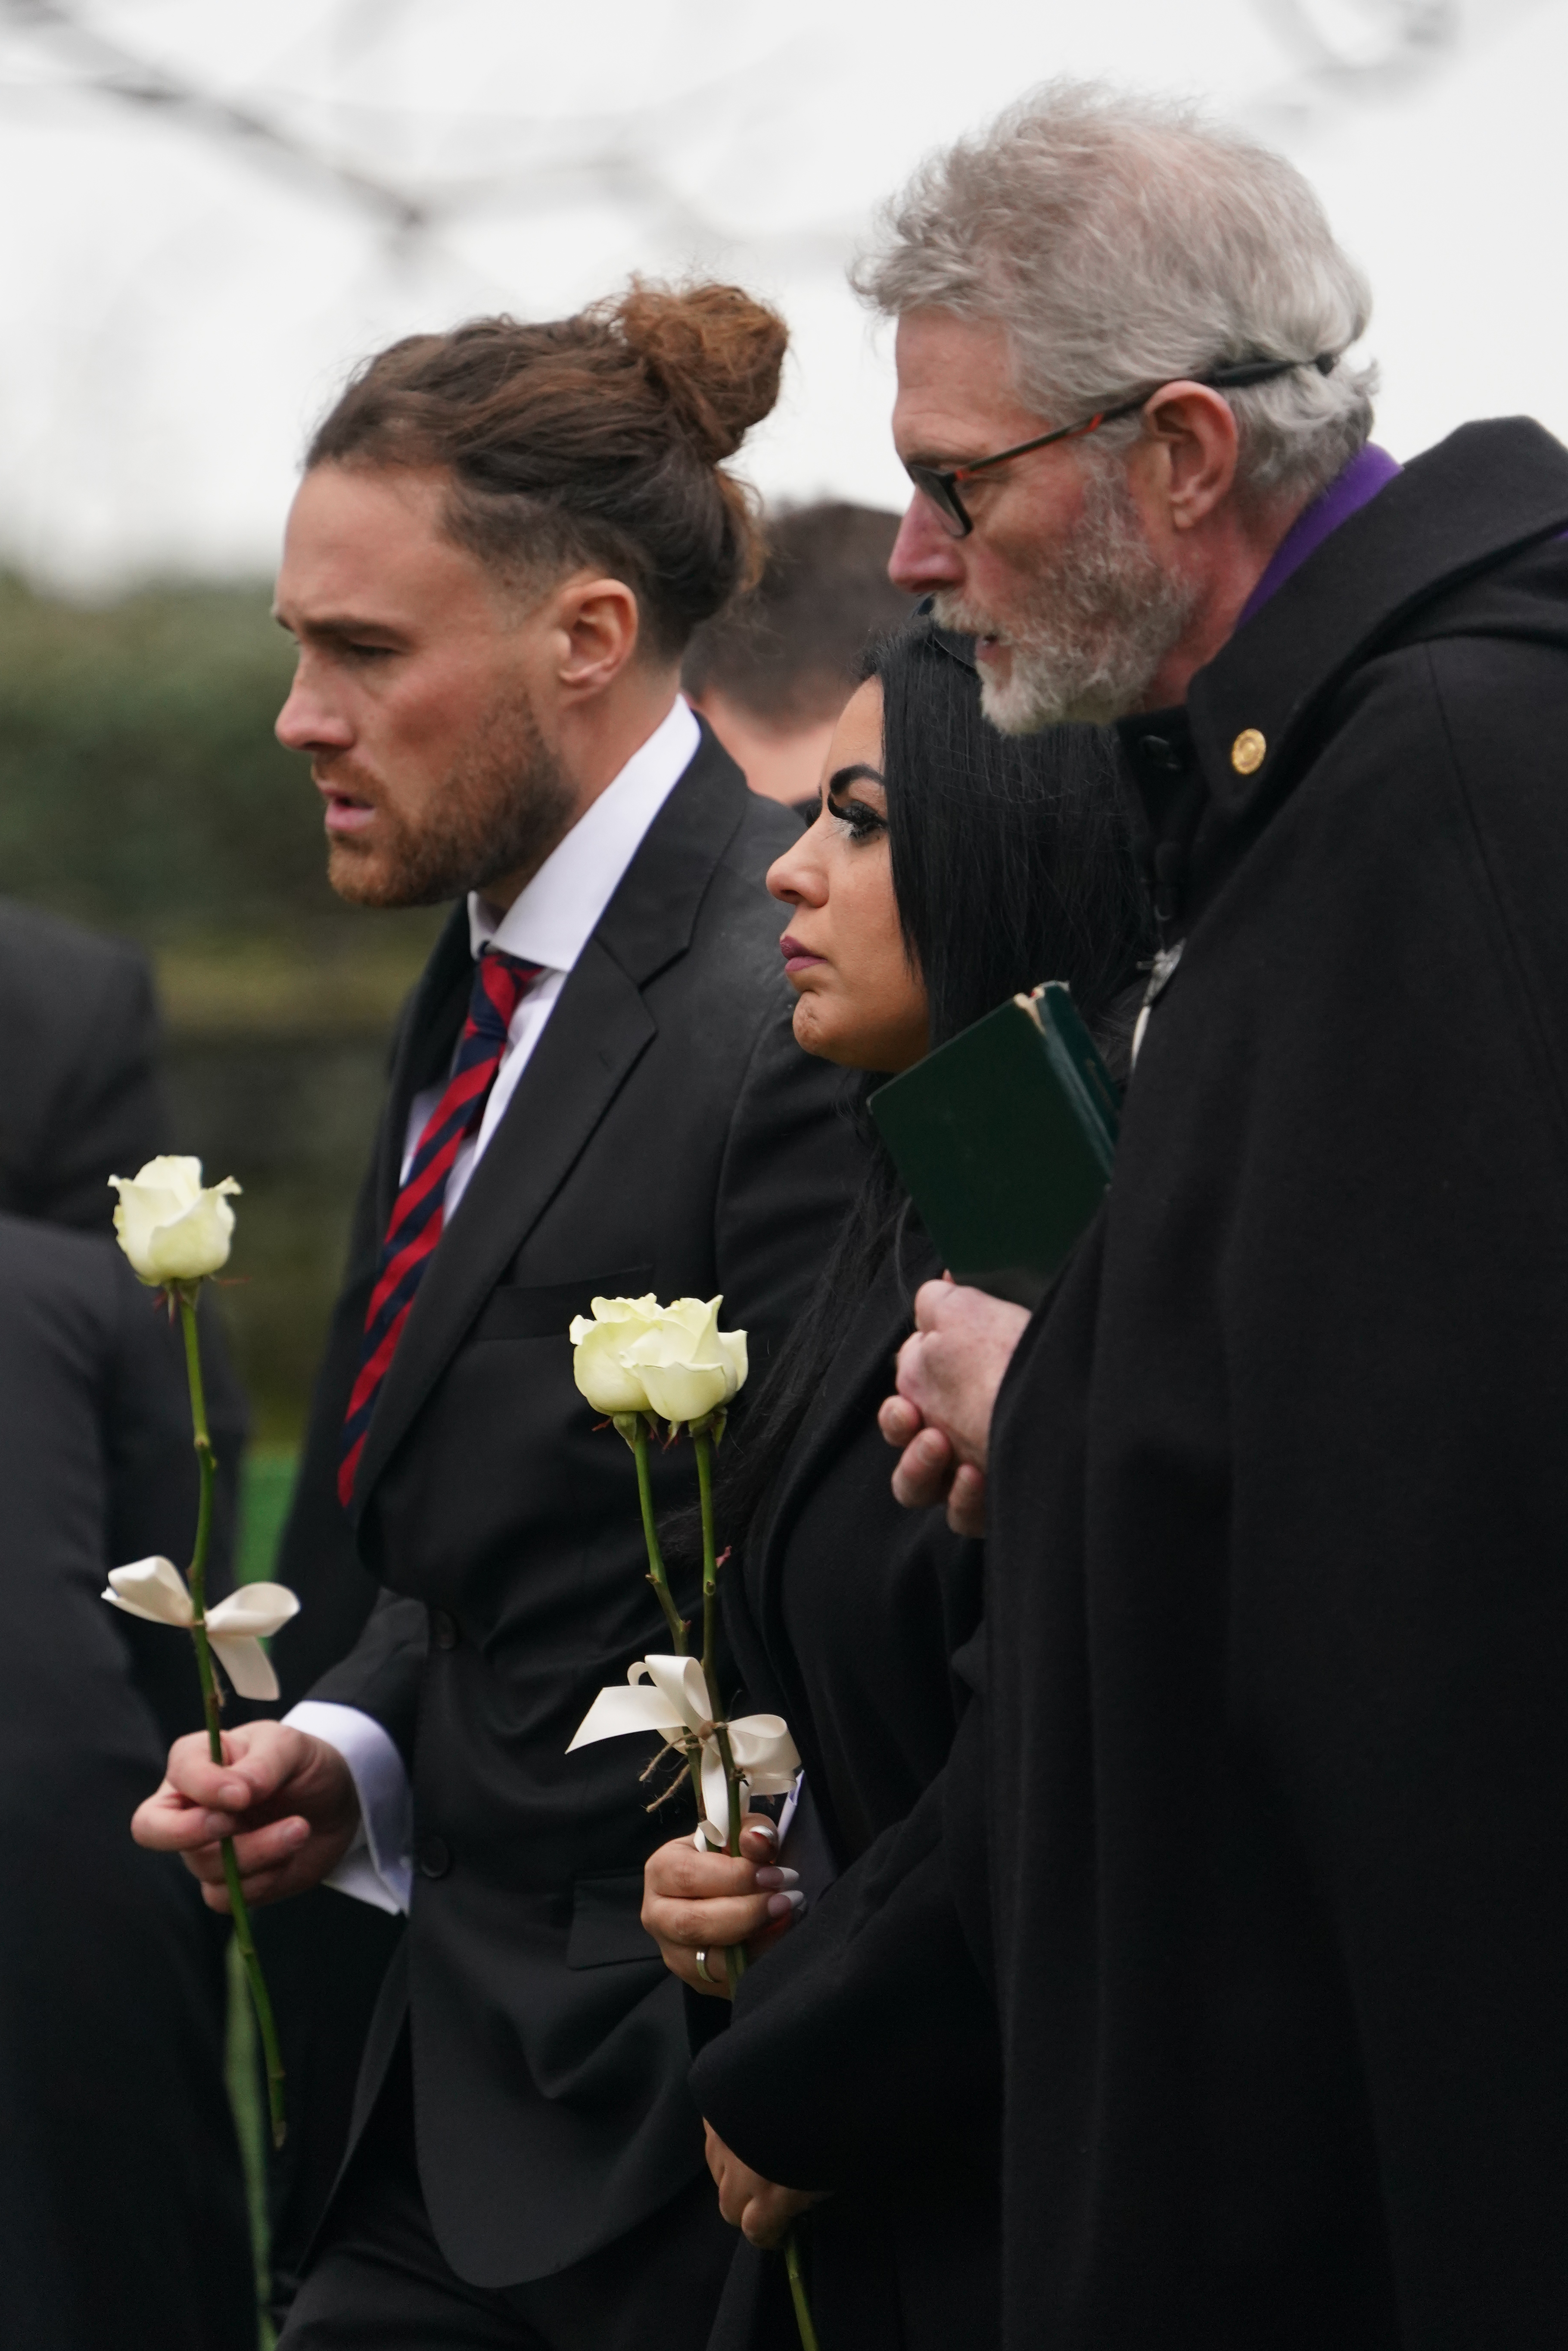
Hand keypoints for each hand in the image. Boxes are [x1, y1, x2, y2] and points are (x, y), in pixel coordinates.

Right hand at [132, 1720, 360, 1911]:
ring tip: (299, 1829)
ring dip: (258, 1851)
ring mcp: (203, 1848)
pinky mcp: (223, 1883)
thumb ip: (262, 1764)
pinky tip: (289, 1855)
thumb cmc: (305, 1765)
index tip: (243, 1795)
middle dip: (187, 1832)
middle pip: (150, 1828)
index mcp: (199, 1760)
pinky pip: (224, 1896)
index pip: (180, 1772)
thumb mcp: (291, 1747)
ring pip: (203, 1865)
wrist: (337, 1806)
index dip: (204, 1786)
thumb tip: (235, 1793)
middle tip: (233, 1825)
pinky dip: (263, 1880)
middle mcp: (189, 1806)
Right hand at [641, 1816, 803, 1996]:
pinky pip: (729, 1982)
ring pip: (710, 1960)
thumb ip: (752, 1831)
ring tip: (787, 1918)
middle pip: (693, 1923)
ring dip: (756, 1940)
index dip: (736, 1877)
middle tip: (786, 1899)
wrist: (726, 1890)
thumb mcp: (740, 1834)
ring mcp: (674, 1953)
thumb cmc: (731, 1858)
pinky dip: (759, 1962)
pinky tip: (780, 1939)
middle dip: (746, 1912)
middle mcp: (658, 1915)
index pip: (689, 1876)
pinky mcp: (698, 1981)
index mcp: (661, 1870)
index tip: (776, 1874)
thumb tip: (758, 1840)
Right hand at [704, 2123, 824, 2247]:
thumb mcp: (832, 2170)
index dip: (769, 2234)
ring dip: (733, 2175)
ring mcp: (722, 2143)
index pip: (754, 2231)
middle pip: (729, 2208)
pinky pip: (714, 2142)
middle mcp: (740, 2174)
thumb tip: (794, 2204)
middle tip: (769, 2191)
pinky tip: (746, 2131)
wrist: (802, 2057)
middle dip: (747, 2208)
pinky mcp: (712, 2117)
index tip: (783, 2228)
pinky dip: (727, 2144)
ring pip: (717, 2175)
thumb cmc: (830, 2122)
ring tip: (755, 2159)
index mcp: (772, 2194)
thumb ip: (807, 2195)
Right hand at [878, 1279, 1028, 1534]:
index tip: (920, 1350)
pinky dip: (961, 1498)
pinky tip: (976, 1476)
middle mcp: (956, 1428)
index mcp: (950, 1383)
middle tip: (910, 1412)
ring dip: (915, 1466)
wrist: (1074, 1401)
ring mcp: (970, 1469)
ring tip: (937, 1443)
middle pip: (905, 1436)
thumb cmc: (1024, 1350)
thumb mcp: (974, 1309)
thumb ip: (943, 1298)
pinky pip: (958, 1515)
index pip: (911, 1380)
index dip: (911, 1366)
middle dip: (897, 1423)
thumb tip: (943, 1279)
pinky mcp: (993, 1506)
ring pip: (916, 1486)